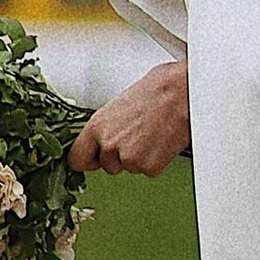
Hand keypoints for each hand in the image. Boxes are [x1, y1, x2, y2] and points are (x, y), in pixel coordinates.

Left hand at [70, 57, 191, 174]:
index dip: (89, 160)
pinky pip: (149, 170)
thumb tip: (106, 135)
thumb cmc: (157, 90)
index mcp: (98, 126)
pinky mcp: (149, 166)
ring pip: (130, 167)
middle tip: (138, 136)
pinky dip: (157, 160)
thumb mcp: (119, 104)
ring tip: (153, 133)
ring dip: (141, 157)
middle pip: (108, 165)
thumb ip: (107, 126)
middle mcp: (109, 144)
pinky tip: (162, 140)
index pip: (77, 159)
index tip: (95, 159)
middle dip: (121, 156)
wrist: (182, 93)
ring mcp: (129, 158)